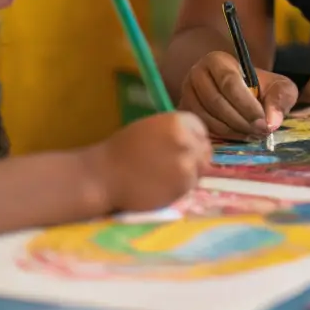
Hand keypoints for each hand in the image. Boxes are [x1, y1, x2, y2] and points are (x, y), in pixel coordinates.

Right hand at [88, 112, 211, 213]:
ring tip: (167, 176)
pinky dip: (181, 187)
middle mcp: (186, 141)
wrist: (105, 175)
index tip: (181, 148)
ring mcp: (186, 165)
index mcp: (177, 122)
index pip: (201, 130)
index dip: (193, 140)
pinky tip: (163, 186)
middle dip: (194, 158)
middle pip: (205, 151)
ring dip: (189, 173)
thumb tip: (195, 141)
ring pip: (200, 170)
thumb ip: (176, 132)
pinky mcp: (183, 187)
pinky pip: (191, 186)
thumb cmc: (124, 149)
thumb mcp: (152, 128)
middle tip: (175, 165)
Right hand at [179, 50, 297, 140]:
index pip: (229, 82)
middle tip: (260, 133)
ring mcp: (187, 94)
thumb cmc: (259, 87)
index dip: (247, 105)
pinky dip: (221, 137)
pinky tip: (238, 137)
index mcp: (217, 61)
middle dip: (241, 121)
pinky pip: (202, 129)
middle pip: (216, 102)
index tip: (264, 123)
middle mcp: (197, 74)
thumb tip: (272, 122)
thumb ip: (280, 98)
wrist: (240, 92)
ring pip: (208, 118)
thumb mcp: (277, 86)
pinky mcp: (185, 113)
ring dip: (232, 131)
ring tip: (252, 135)